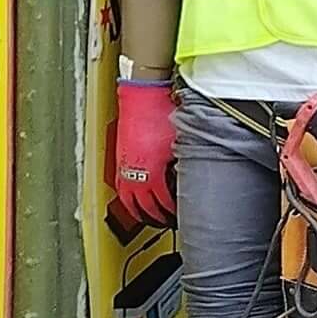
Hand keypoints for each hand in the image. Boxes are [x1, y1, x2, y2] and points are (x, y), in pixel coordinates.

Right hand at [114, 77, 175, 226]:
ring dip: (139, 213)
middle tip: (167, 222)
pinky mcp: (119, 161)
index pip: (163, 202)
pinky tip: (133, 202)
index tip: (179, 217)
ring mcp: (125, 168)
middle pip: (145, 207)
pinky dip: (127, 200)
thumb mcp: (180, 140)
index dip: (172, 212)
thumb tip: (196, 173)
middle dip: (156, 218)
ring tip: (149, 219)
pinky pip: (121, 189)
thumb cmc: (162, 113)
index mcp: (152, 171)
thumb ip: (185, 160)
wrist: (143, 95)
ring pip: (129, 202)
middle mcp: (136, 173)